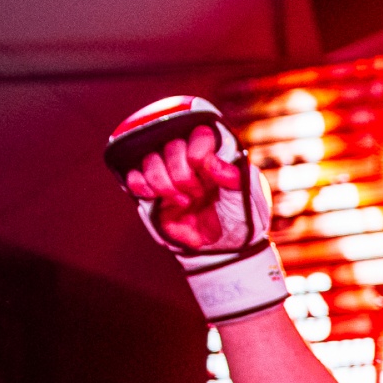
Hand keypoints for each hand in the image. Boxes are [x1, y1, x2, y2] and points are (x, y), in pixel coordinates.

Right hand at [122, 125, 240, 250]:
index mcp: (214, 156)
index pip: (199, 134)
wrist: (226, 248)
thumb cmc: (241, 219)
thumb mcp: (248, 199)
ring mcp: (169, 175)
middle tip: (198, 194)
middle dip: (183, 173)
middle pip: (171, 146)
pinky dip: (140, 184)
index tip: (201, 165)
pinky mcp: (152, 192)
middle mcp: (189, 161)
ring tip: (183, 202)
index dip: (197, 148)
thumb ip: (234, 177)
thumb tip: (210, 162)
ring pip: (150, 160)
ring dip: (164, 182)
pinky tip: (154, 196)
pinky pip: (134, 177)